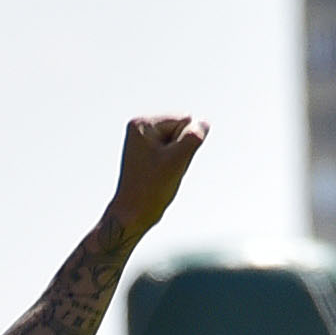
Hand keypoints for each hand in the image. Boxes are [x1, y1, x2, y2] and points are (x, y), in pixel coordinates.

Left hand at [104, 114, 208, 243]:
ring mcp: (143, 139)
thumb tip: (202, 123)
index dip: (184, 144)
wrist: (133, 214)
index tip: (166, 163)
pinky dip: (173, 163)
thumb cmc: (151, 189)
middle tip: (164, 170)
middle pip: (181, 128)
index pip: (184, 120)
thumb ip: (194, 137)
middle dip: (180, 150)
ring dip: (177, 158)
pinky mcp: (147, 151)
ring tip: (162, 173)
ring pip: (179, 141)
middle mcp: (140, 127)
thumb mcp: (177, 160)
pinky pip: (173, 151)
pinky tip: (160, 174)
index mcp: (143, 124)